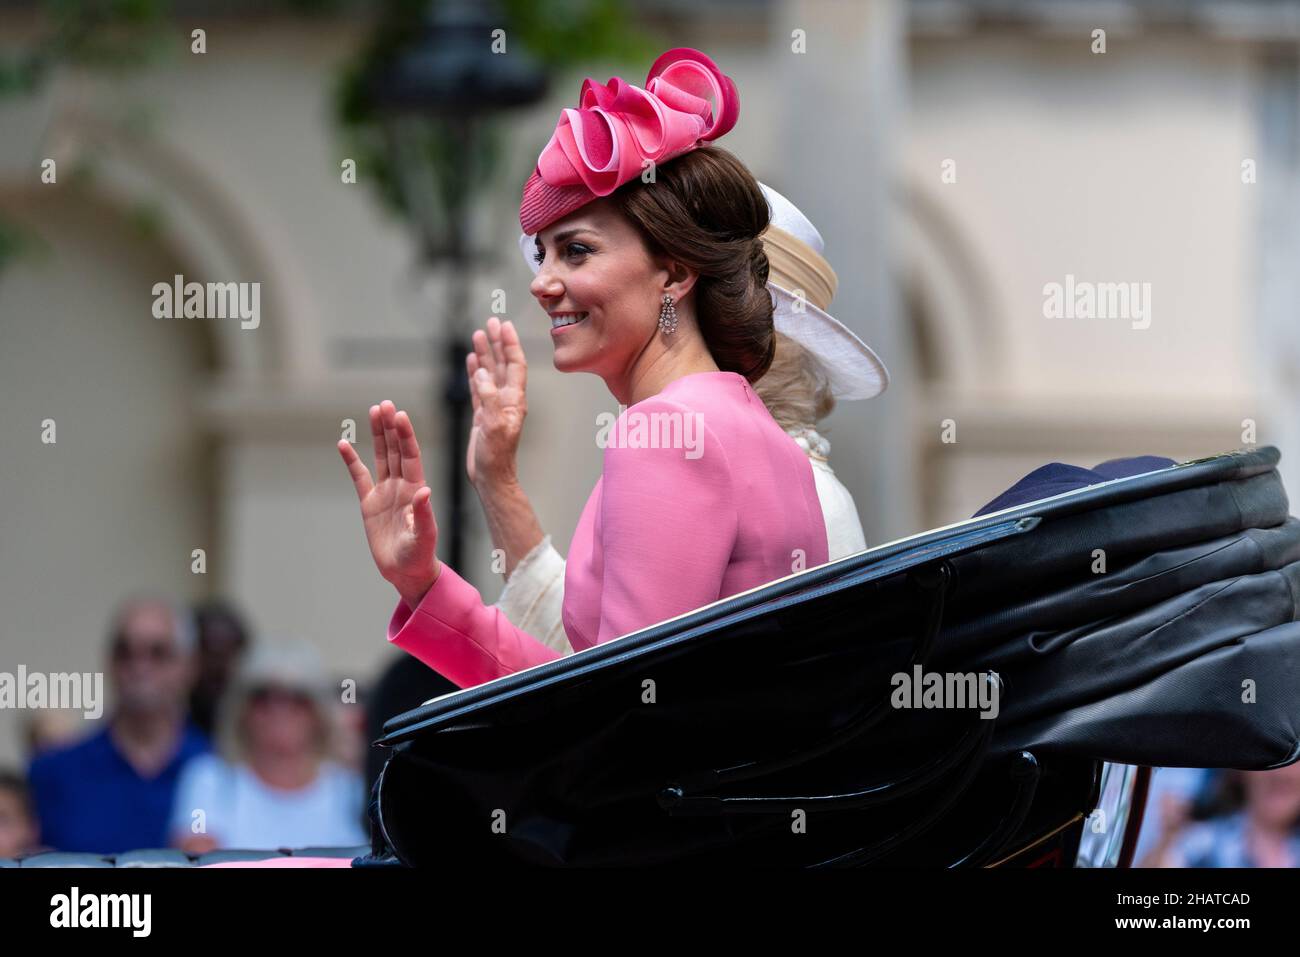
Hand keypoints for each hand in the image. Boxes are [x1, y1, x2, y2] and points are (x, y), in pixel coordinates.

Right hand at [338, 400, 440, 607]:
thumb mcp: (424, 536)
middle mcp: (402, 486)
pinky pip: (359, 477)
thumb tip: (424, 492)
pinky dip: (351, 461)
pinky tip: (343, 443)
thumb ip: (423, 514)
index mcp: (416, 489)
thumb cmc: (420, 555)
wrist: (406, 572)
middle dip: (391, 427)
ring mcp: (385, 492)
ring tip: (374, 410)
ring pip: (380, 457)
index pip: (411, 456)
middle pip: (395, 450)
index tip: (400, 415)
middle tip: (385, 404)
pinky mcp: (369, 503)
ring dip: (378, 435)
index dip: (405, 436)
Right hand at [466, 317, 528, 488]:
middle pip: (503, 364)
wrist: (491, 477)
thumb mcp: (494, 426)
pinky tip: (471, 361)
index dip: (510, 344)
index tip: (504, 325)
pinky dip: (475, 372)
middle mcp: (507, 400)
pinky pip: (478, 387)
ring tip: (478, 335)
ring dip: (485, 354)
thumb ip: (490, 399)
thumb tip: (482, 374)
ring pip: (490, 373)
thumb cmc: (496, 456)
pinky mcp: (483, 414)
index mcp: (514, 400)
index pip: (515, 364)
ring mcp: (494, 406)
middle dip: (498, 342)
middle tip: (491, 322)